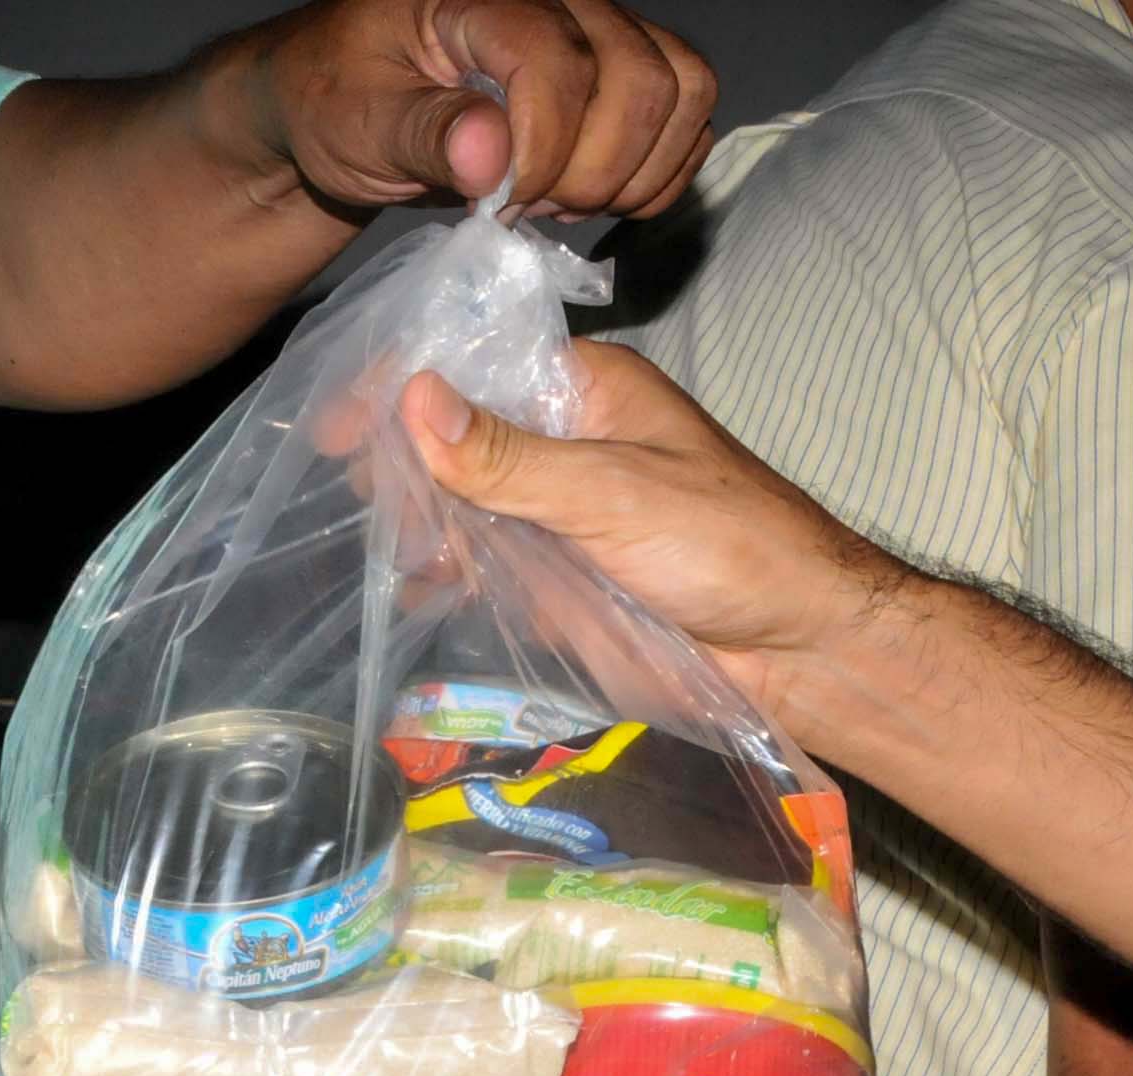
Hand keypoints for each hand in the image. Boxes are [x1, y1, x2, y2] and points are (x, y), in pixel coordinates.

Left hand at [246, 1, 714, 217]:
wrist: (349, 101)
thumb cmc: (339, 102)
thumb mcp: (355, 122)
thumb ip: (421, 134)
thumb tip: (488, 155)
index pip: (561, 62)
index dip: (544, 151)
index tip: (496, 205)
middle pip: (643, 79)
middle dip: (592, 170)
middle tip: (525, 207)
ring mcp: (600, 29)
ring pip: (683, 90)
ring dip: (632, 172)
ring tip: (558, 202)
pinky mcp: (622, 69)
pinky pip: (689, 112)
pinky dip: (658, 171)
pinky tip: (594, 198)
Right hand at [400, 345, 910, 718]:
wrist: (800, 652)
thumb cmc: (731, 547)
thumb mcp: (615, 494)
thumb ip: (511, 459)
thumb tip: (414, 399)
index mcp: (587, 392)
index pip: (474, 365)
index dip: (400, 386)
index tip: (332, 424)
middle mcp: (565, 444)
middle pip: (452, 438)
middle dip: (399, 466)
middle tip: (360, 503)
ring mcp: (558, 516)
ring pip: (460, 508)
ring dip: (416, 530)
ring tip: (390, 559)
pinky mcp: (559, 583)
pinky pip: (483, 569)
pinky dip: (445, 580)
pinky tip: (416, 597)